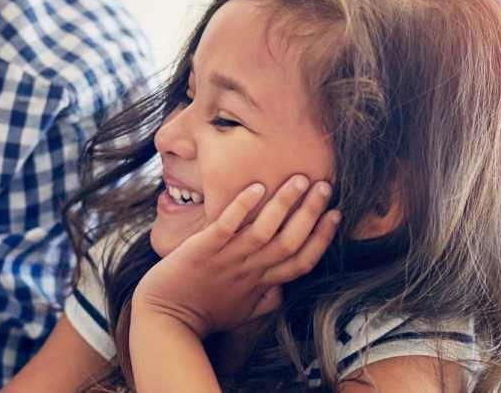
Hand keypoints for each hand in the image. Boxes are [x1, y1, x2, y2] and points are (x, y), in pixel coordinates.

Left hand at [133, 175, 339, 337]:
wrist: (164, 320)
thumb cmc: (204, 314)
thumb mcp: (241, 313)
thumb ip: (265, 300)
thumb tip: (283, 291)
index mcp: (262, 283)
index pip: (302, 261)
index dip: (322, 238)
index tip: (336, 215)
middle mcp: (250, 270)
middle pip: (290, 241)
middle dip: (311, 212)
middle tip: (324, 186)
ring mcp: (227, 259)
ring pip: (264, 230)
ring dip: (284, 204)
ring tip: (300, 179)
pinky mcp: (203, 249)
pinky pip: (226, 226)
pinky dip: (242, 207)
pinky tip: (256, 187)